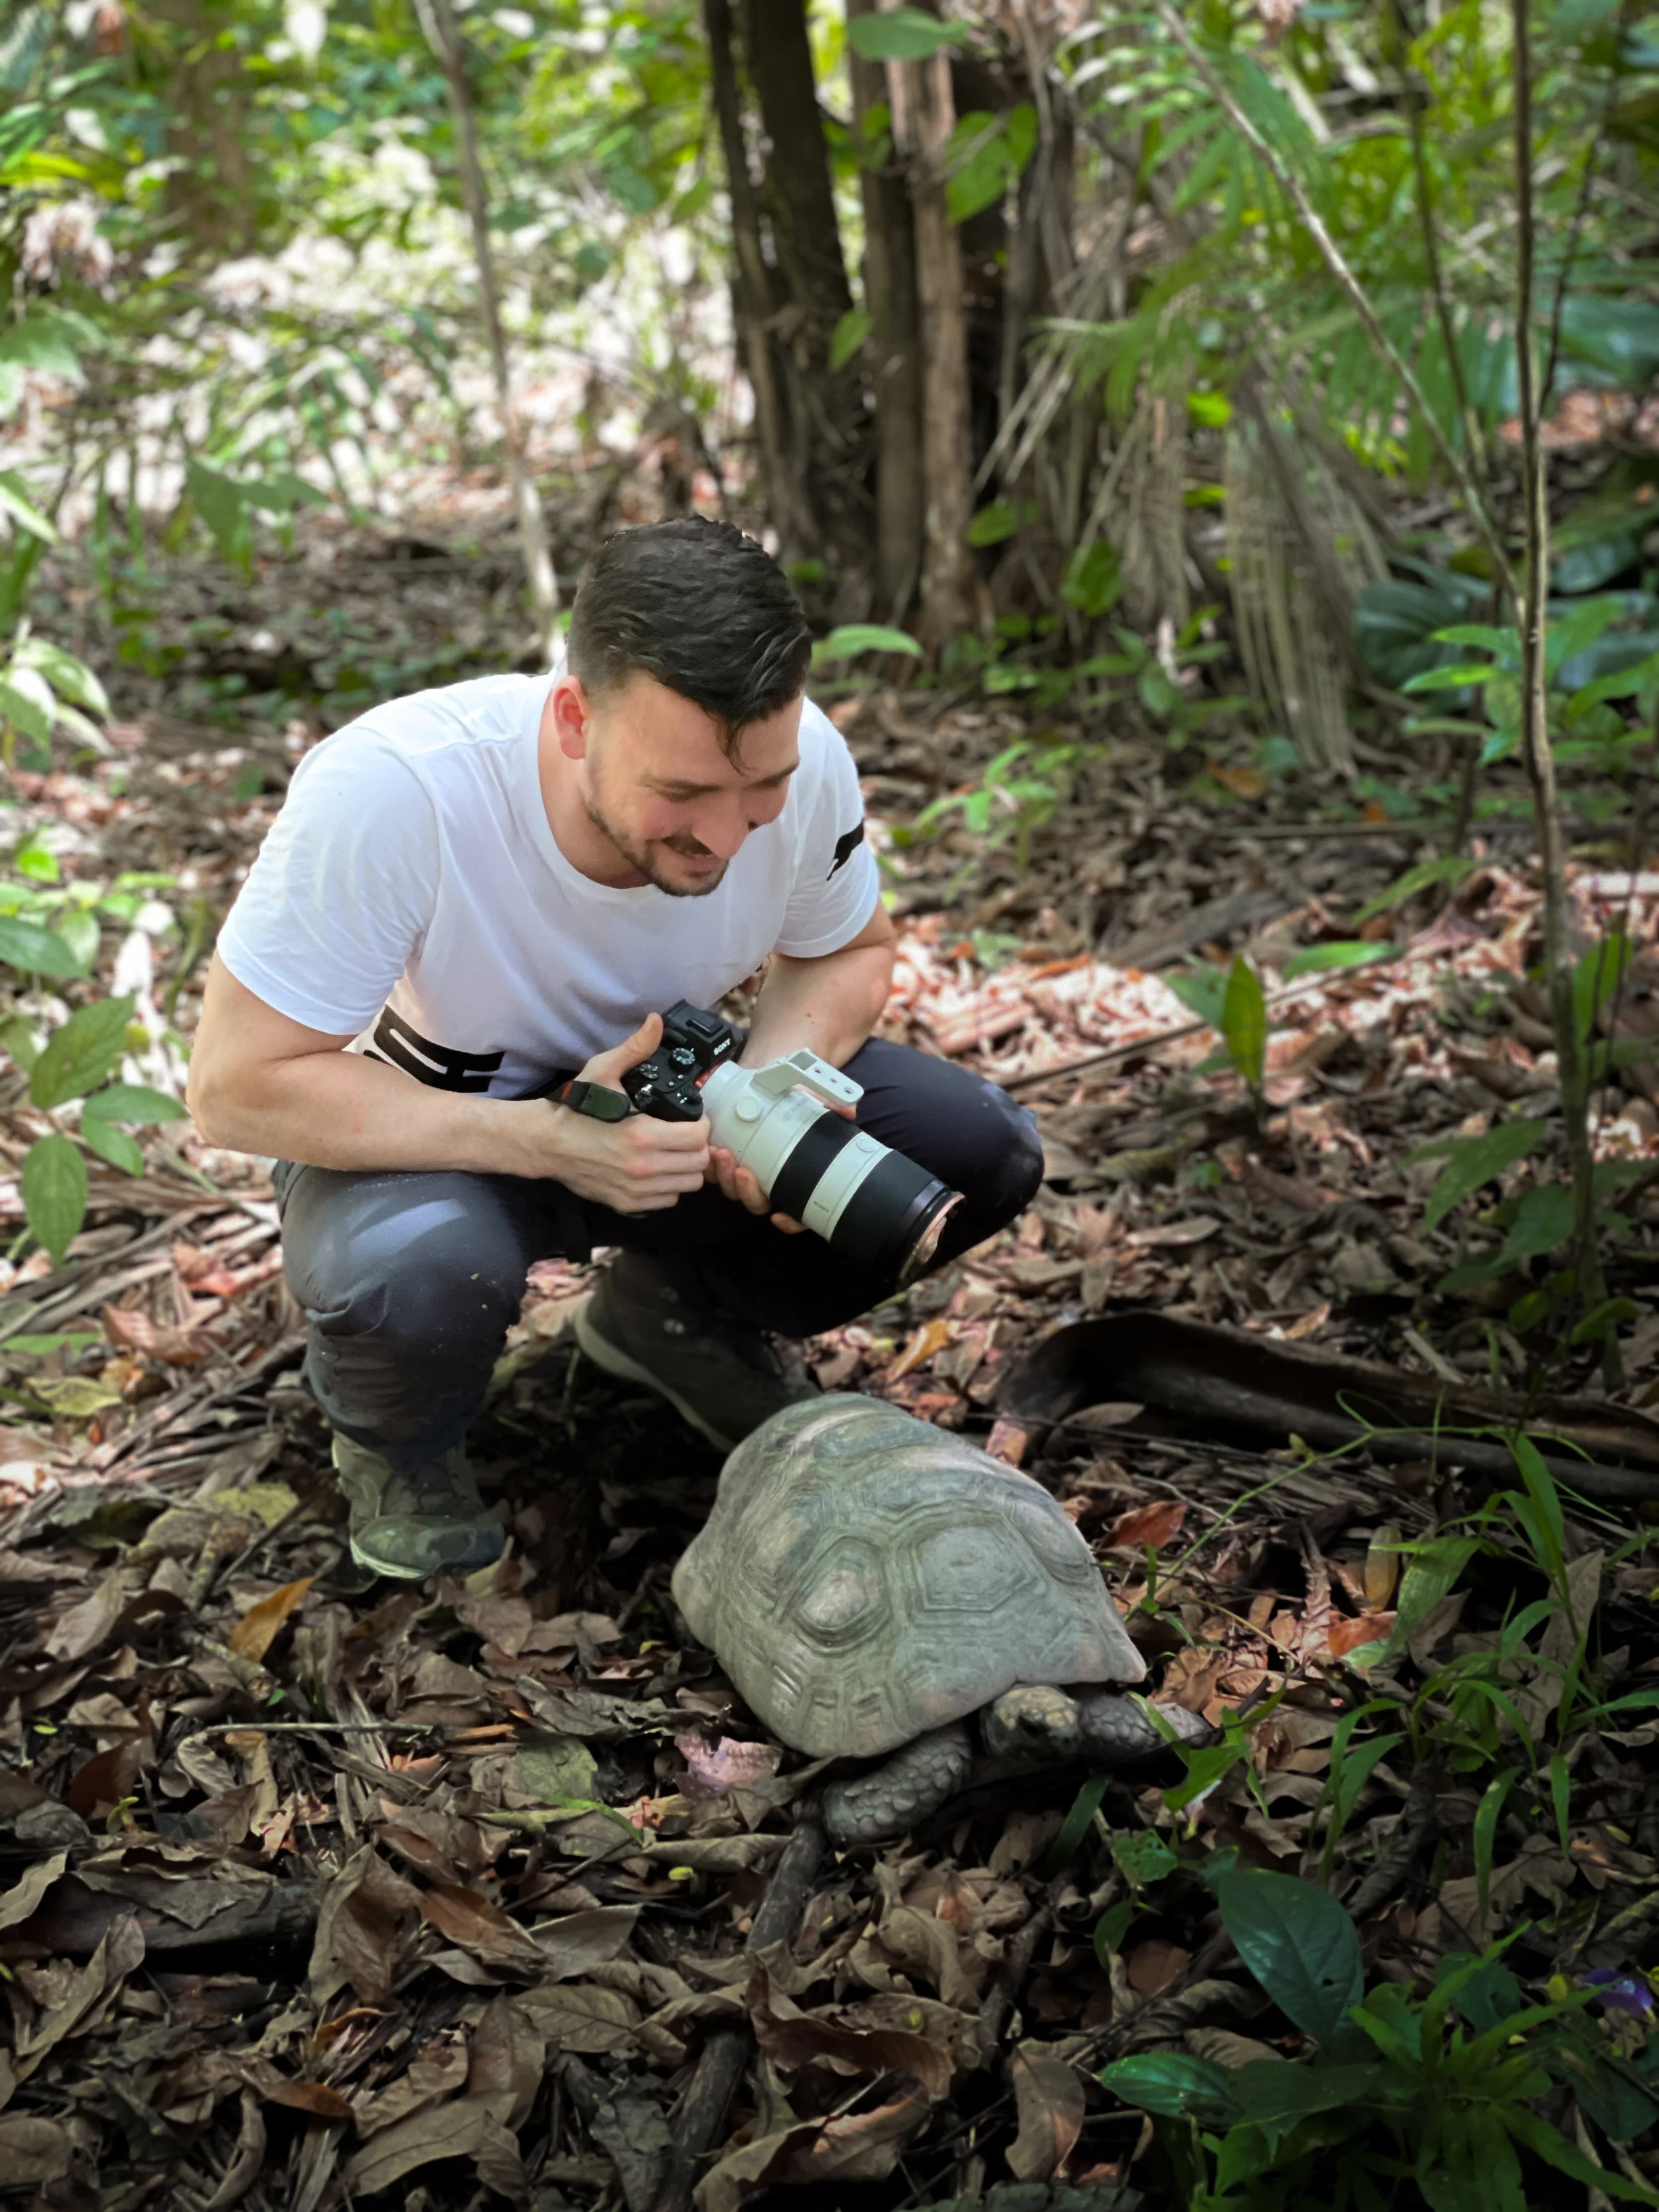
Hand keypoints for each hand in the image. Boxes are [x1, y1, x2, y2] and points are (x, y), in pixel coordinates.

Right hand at [516, 1014, 710, 1211]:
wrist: (545, 1143)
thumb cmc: (576, 1108)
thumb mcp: (603, 1071)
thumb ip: (634, 1048)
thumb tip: (656, 1022)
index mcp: (643, 1135)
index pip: (699, 1137)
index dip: (701, 1125)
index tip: (692, 1118)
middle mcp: (643, 1167)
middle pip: (698, 1164)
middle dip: (697, 1147)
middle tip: (686, 1134)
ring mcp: (636, 1189)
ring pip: (688, 1185)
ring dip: (686, 1168)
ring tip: (674, 1152)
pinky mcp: (627, 1204)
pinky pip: (668, 1200)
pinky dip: (669, 1186)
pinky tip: (658, 1169)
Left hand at [707, 1096, 856, 1235]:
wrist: (765, 1079)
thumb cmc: (791, 1097)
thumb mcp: (811, 1098)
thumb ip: (830, 1104)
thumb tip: (849, 1111)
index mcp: (794, 1176)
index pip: (799, 1212)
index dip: (791, 1222)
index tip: (780, 1217)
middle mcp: (770, 1180)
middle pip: (758, 1203)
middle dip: (748, 1192)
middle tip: (743, 1171)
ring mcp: (744, 1172)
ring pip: (733, 1191)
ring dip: (726, 1178)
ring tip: (723, 1155)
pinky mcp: (722, 1160)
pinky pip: (712, 1175)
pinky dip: (709, 1168)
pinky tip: (710, 1152)